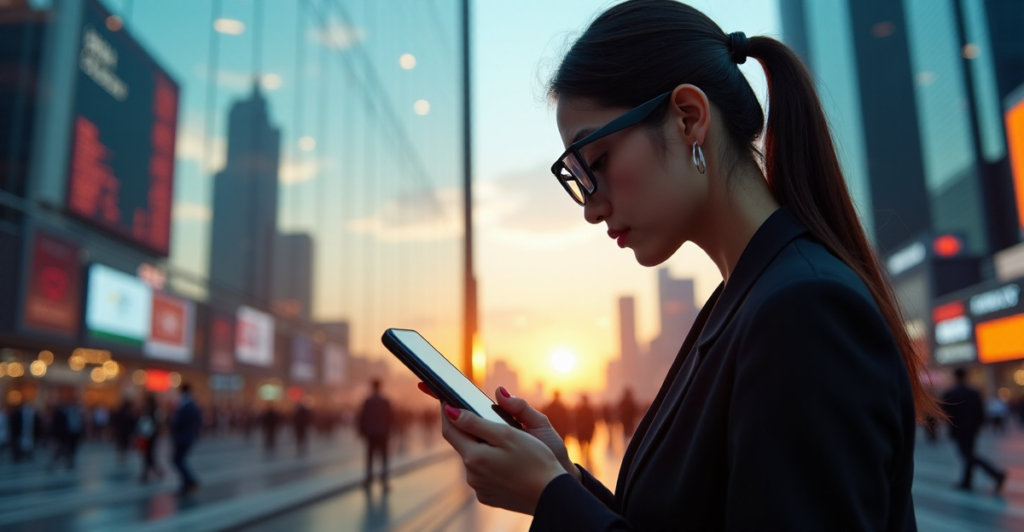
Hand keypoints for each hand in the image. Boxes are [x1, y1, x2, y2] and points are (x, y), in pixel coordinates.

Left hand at [415, 383, 579, 480]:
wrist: (552, 495)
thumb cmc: (536, 461)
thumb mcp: (507, 435)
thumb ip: (476, 423)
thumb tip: (451, 411)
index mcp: (474, 457)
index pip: (450, 430)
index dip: (447, 412)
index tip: (446, 399)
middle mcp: (472, 475)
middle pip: (463, 445)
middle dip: (469, 430)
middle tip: (483, 417)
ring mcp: (480, 488)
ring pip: (474, 460)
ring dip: (482, 448)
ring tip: (503, 441)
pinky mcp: (490, 497)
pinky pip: (484, 475)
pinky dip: (491, 464)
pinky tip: (508, 461)